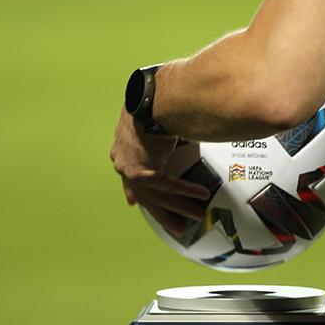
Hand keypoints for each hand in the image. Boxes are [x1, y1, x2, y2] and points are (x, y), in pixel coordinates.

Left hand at [110, 108, 210, 235]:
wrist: (152, 99)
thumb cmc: (154, 100)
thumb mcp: (156, 117)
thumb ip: (164, 130)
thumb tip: (182, 124)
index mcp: (122, 146)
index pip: (128, 174)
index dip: (133, 191)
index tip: (133, 202)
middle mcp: (123, 160)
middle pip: (144, 194)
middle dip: (161, 212)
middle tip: (174, 225)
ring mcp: (131, 169)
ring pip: (158, 197)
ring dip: (180, 207)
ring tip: (198, 215)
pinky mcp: (144, 173)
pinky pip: (170, 188)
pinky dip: (187, 191)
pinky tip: (202, 195)